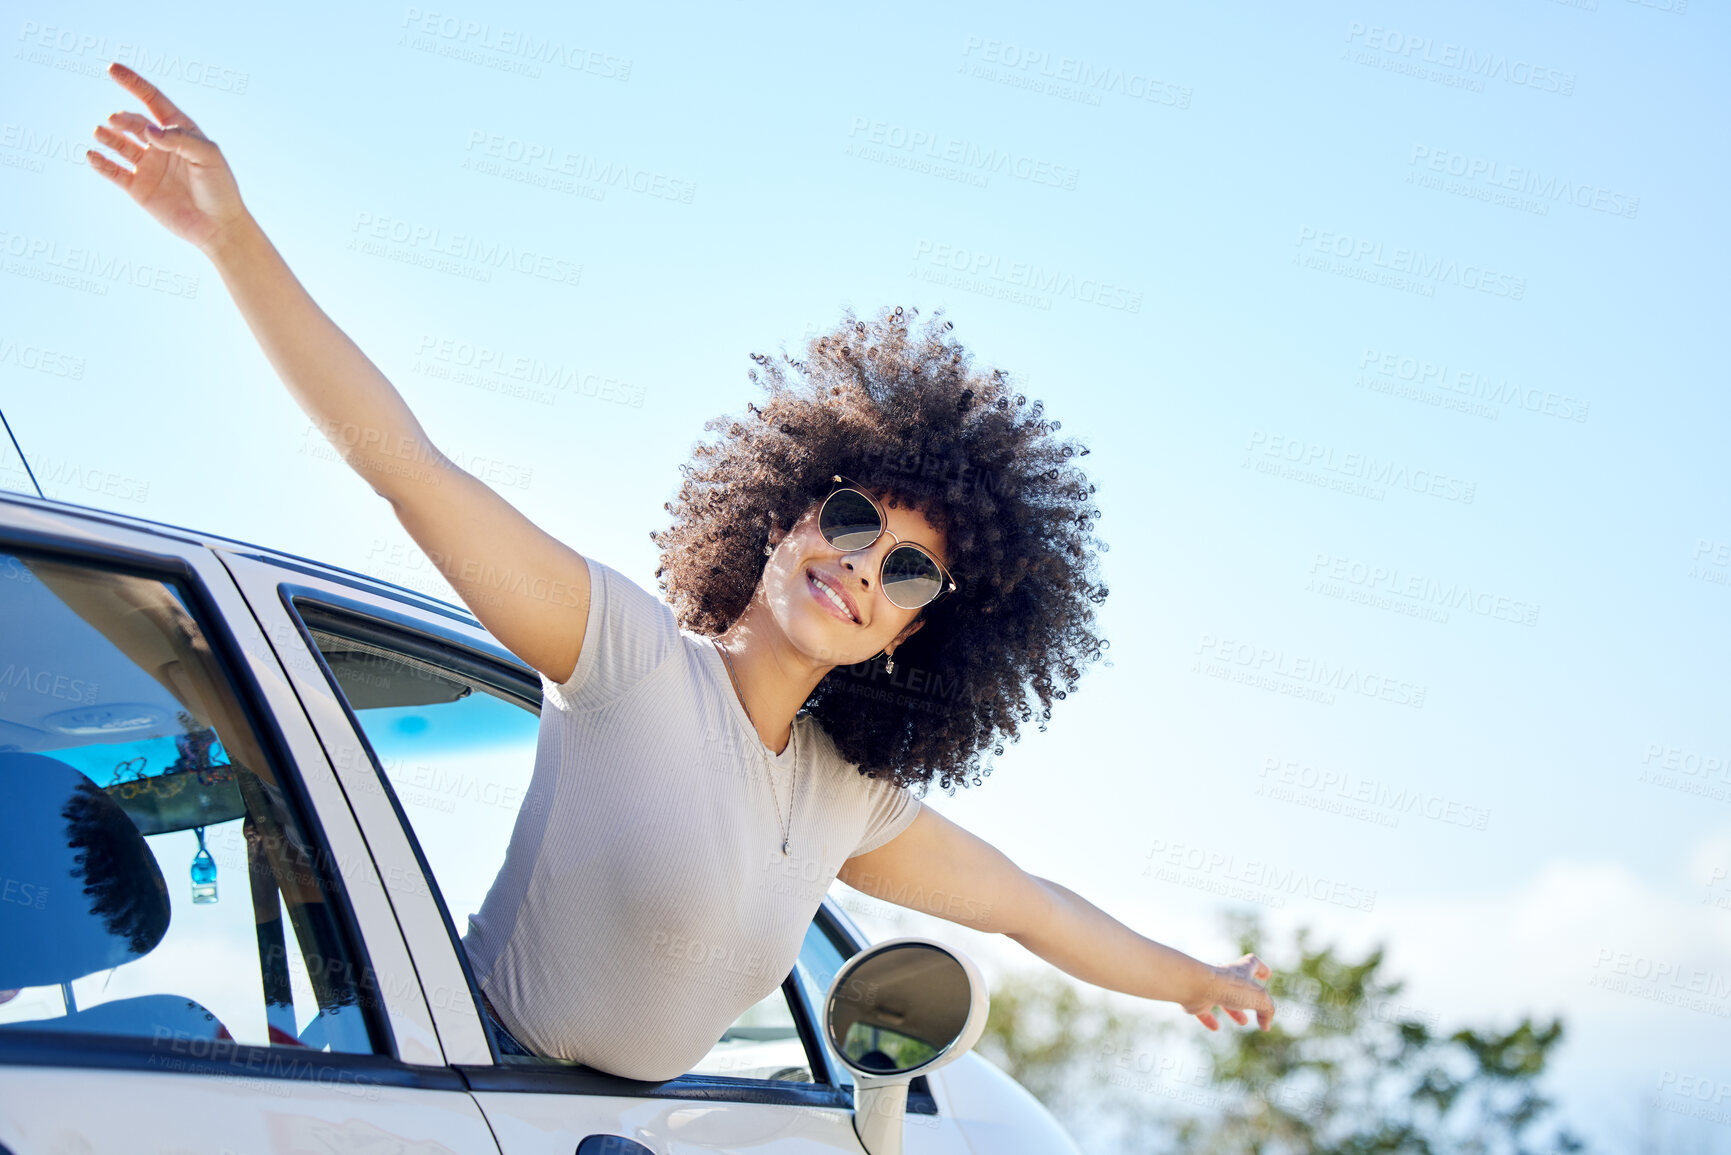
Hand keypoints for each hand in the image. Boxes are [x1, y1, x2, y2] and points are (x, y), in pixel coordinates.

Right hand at [86, 62, 247, 253]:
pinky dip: (101, 163)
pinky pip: (113, 171)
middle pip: (134, 123)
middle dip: (124, 119)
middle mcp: (161, 146)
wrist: (218, 227)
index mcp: (180, 131)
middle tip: (117, 120)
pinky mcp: (138, 188)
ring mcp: (148, 166)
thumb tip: (148, 130)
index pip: (153, 100)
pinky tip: (92, 155)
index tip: (112, 69)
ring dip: (109, 136)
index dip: (133, 83)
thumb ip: (180, 139)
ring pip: (120, 144)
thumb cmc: (219, 188)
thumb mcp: (208, 156)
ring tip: (101, 132)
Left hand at [1181, 953, 1274, 1031]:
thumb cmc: (1229, 987)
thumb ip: (1268, 1010)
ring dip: (1233, 1010)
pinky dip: (1209, 1018)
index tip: (1267, 975)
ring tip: (1242, 1021)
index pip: (1252, 963)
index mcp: (1240, 971)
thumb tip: (1266, 1025)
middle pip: (1238, 985)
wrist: (1197, 986)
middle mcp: (1224, 977)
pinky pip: (1203, 1009)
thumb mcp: (1259, 998)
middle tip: (1256, 1007)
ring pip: (1222, 998)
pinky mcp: (1196, 999)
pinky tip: (1215, 1028)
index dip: (1261, 968)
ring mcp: (1209, 988)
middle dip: (1248, 997)